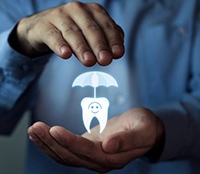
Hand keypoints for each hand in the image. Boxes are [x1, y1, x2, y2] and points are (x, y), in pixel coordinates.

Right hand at [13, 2, 123, 65]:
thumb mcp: (91, 33)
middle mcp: (77, 9)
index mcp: (93, 11)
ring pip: (73, 32)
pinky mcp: (44, 25)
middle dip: (99, 45)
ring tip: (88, 61)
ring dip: (82, 47)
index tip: (117, 54)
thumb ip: (106, 39)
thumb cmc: (73, 31)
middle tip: (105, 60)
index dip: (113, 40)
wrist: (42, 27)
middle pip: (91, 28)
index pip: (106, 26)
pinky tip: (65, 54)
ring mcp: (59, 16)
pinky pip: (52, 35)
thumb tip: (117, 51)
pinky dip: (59, 45)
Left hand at [27, 108, 163, 172]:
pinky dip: (53, 143)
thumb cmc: (144, 127)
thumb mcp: (141, 130)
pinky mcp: (87, 148)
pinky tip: (42, 135)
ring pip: (65, 155)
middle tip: (35, 127)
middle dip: (51, 142)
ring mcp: (92, 156)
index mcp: (112, 159)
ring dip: (47, 144)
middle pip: (70, 155)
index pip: (86, 152)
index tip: (54, 130)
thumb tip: (108, 147)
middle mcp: (99, 161)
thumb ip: (127, 140)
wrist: (144, 129)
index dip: (69, 142)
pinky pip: (67, 149)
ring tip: (33, 130)